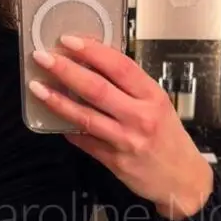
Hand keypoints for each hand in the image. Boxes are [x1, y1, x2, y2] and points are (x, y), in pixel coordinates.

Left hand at [29, 36, 214, 218]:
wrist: (183, 180)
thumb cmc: (170, 138)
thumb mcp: (159, 104)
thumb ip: (130, 87)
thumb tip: (93, 64)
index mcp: (153, 97)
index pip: (119, 66)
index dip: (92, 51)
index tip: (69, 40)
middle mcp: (140, 117)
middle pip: (97, 89)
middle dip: (66, 70)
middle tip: (43, 57)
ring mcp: (126, 141)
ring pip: (85, 116)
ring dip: (57, 100)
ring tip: (37, 87)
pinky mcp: (114, 161)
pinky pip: (84, 141)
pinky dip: (67, 129)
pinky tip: (52, 118)